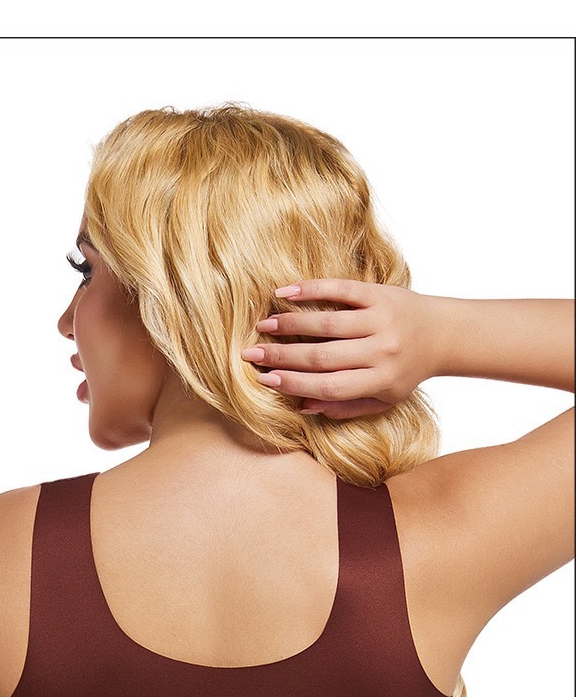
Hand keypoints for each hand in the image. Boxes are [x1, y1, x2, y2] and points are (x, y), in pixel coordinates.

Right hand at [240, 279, 442, 418]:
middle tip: (251, 354)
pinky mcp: (380, 294)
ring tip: (263, 325)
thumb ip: (346, 407)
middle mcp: (381, 351)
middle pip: (322, 356)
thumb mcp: (384, 398)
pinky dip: (312, 289)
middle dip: (282, 356)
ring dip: (290, 324)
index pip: (329, 386)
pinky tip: (286, 292)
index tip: (265, 380)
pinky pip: (341, 290)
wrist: (445, 334)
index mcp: (381, 380)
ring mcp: (381, 320)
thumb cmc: (407, 370)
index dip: (294, 384)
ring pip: (326, 323)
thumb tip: (304, 407)